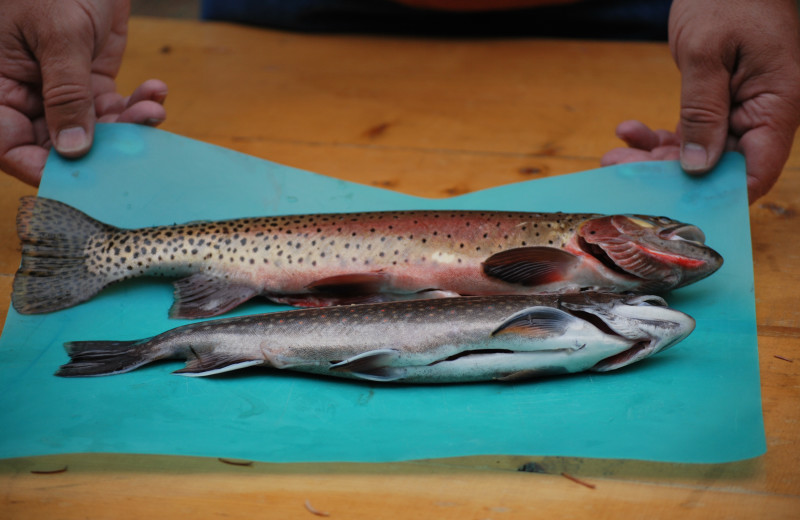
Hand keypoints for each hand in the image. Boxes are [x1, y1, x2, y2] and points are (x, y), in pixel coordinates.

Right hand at [0, 0, 166, 185]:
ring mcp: (61, 92)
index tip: (85, 179)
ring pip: (96, 132)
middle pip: (60, 146)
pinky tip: (155, 91)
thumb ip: (67, 95)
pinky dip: (138, 106)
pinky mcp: (92, 82)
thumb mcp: (58, 36)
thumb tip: (73, 151)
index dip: (44, 170)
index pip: (11, 147)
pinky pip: (115, 109)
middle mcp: (27, 97)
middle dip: (104, 147)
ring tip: (153, 108)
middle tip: (139, 136)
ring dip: (129, 126)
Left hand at [602, 0, 799, 202]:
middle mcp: (762, 115)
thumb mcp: (707, 53)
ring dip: (652, 158)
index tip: (674, 205)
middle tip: (619, 169)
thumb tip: (698, 166)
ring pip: (696, 155)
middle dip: (666, 176)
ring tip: (613, 155)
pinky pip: (688, 133)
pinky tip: (627, 130)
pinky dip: (657, 136)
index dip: (719, 197)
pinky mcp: (716, 104)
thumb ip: (703, 110)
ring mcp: (739, 111)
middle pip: (718, 168)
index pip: (756, 171)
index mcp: (777, 105)